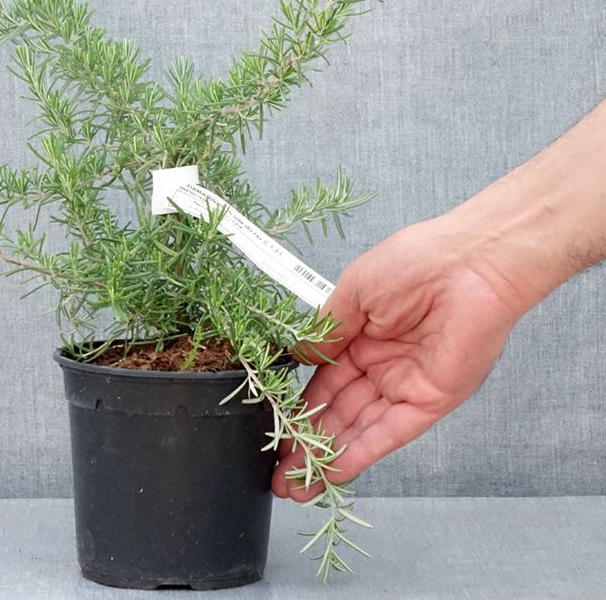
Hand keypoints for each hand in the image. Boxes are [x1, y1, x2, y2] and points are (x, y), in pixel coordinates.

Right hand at [271, 215, 525, 500]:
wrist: (470, 263)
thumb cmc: (414, 261)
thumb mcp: (353, 291)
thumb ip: (325, 331)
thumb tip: (296, 356)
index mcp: (361, 335)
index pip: (324, 380)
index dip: (299, 406)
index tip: (275, 428)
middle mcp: (381, 364)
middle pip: (337, 411)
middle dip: (307, 441)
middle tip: (279, 471)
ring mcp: (404, 384)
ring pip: (358, 428)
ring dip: (326, 456)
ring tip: (294, 483)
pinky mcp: (429, 401)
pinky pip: (389, 432)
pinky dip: (360, 453)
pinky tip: (331, 472)